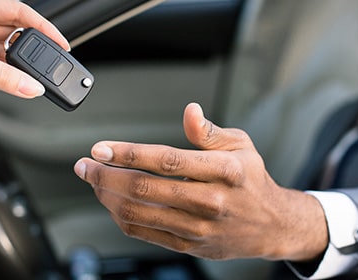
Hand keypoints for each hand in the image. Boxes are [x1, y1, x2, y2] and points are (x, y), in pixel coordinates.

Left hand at [75, 103, 328, 260]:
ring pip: (140, 213)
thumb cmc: (251, 180)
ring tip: (95, 181)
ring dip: (108, 197)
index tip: (101, 148)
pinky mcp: (190, 245)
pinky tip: (112, 201)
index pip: (166, 160)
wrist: (271, 225)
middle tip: (86, 165)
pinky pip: (146, 233)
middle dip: (106, 176)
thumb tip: (189, 111)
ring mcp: (199, 227)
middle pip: (145, 189)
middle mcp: (210, 201)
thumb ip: (208, 131)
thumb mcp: (240, 145)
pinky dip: (122, 217)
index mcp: (224, 171)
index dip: (128, 153)